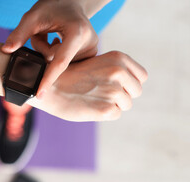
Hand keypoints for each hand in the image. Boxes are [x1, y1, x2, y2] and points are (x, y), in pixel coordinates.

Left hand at [2, 0, 98, 97]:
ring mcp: (91, 52)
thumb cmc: (53, 6)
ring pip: (59, 64)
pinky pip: (66, 64)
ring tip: (52, 36)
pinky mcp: (90, 56)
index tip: (39, 94)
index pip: (60, 62)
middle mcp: (89, 44)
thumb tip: (6, 50)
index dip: (48, 79)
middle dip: (42, 52)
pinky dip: (56, 56)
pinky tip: (58, 42)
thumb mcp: (33, 16)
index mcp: (78, 33)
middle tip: (42, 35)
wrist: (72, 2)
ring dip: (48, 53)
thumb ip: (19, 33)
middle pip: (55, 62)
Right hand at [28, 51, 147, 121]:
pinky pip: (115, 115)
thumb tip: (130, 87)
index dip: (130, 83)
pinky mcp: (107, 109)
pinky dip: (103, 113)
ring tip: (92, 98)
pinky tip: (89, 105)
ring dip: (112, 104)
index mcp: (119, 59)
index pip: (141, 77)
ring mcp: (114, 91)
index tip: (117, 86)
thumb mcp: (97, 64)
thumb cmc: (70, 76)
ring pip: (126, 105)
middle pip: (136, 92)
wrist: (48, 86)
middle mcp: (119, 73)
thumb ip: (116, 71)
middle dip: (122, 95)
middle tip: (102, 94)